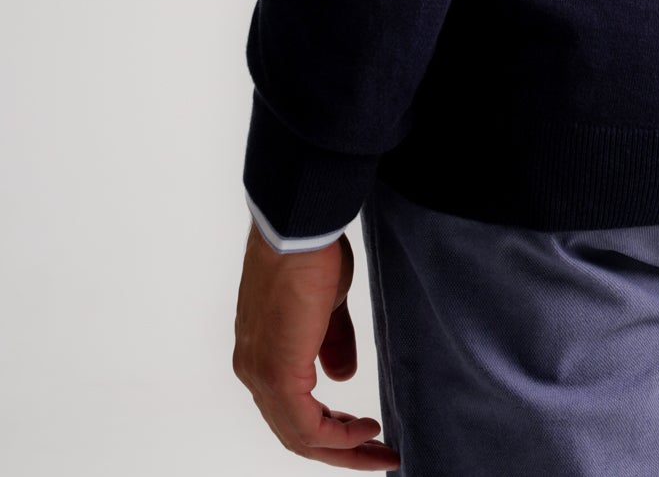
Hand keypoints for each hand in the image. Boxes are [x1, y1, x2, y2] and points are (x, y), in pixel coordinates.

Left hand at [233, 221, 398, 468]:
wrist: (297, 229)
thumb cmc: (312, 253)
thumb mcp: (326, 305)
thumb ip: (332, 344)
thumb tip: (342, 378)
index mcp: (261, 353)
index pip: (291, 409)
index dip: (330, 427)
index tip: (365, 430)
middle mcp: (253, 371)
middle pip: (295, 432)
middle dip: (340, 450)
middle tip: (378, 457)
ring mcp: (261, 375)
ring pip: (299, 435)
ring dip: (342, 449)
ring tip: (379, 450)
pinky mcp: (278, 374)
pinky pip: (306, 426)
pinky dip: (337, 436)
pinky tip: (365, 430)